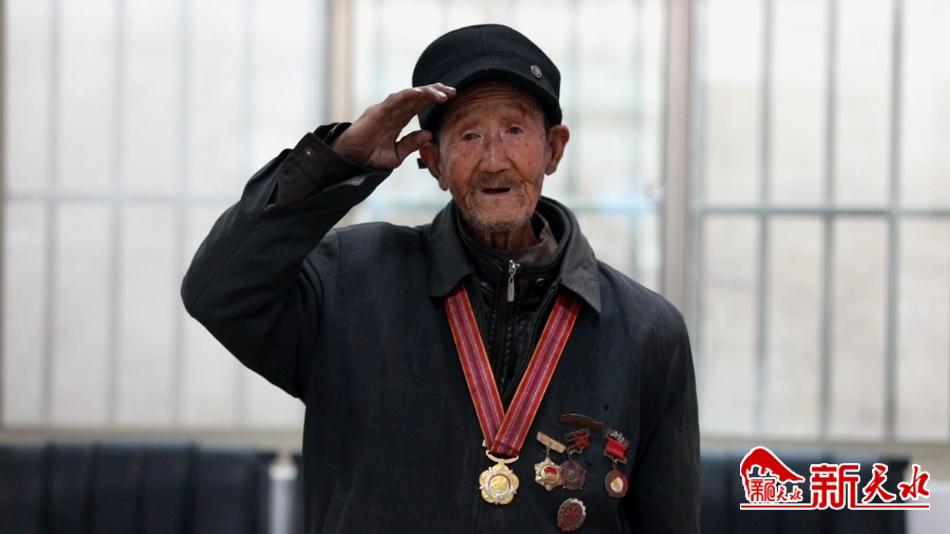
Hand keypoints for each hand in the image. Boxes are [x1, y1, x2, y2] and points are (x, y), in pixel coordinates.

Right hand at [332, 83, 455, 169]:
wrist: (350, 162)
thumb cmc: (370, 158)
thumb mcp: (396, 154)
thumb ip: (411, 143)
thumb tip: (430, 134)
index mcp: (399, 120)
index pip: (420, 105)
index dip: (435, 100)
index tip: (452, 98)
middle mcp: (394, 112)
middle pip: (417, 97)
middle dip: (435, 92)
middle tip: (453, 91)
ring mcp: (385, 110)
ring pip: (409, 95)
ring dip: (426, 92)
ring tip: (442, 94)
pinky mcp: (377, 112)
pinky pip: (394, 100)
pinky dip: (408, 95)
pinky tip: (421, 94)